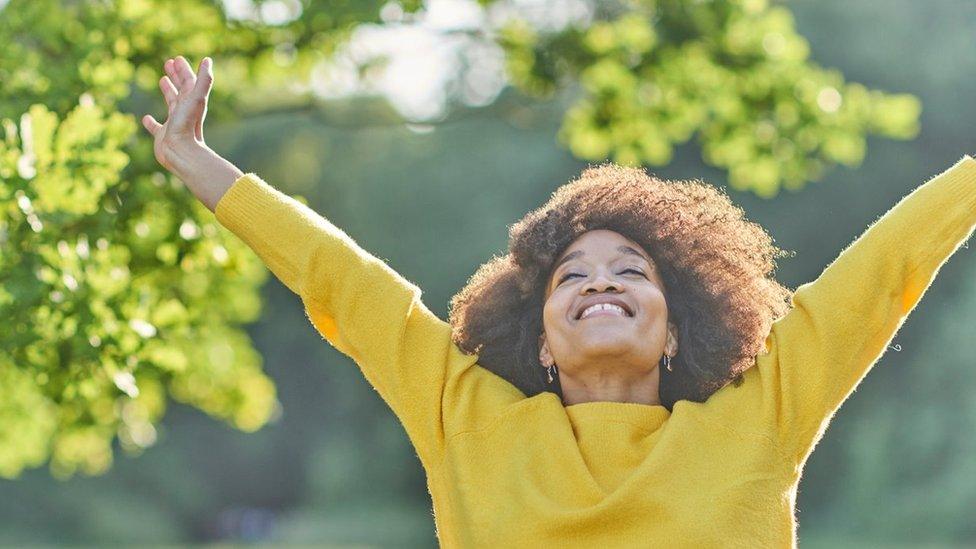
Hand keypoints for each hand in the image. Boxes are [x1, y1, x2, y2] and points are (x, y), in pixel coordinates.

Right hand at [141, 55, 213, 171]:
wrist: (181, 153)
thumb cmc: (188, 125)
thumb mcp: (196, 98)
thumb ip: (204, 80)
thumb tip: (207, 59)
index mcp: (192, 103)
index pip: (189, 82)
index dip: (183, 70)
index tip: (176, 59)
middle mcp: (184, 112)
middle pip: (181, 90)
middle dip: (176, 76)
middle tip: (168, 62)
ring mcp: (173, 123)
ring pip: (171, 104)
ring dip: (168, 91)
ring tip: (162, 80)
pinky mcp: (163, 136)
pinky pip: (156, 127)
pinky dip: (151, 122)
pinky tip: (146, 118)